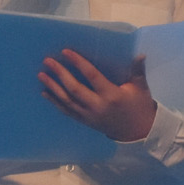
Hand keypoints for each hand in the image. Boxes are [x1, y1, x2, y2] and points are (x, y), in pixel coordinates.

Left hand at [39, 50, 157, 142]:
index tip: (65, 52)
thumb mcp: (141, 88)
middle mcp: (97, 106)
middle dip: (59, 74)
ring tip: (42, 75)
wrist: (138, 132)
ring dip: (53, 87)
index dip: (78, 63)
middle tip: (47, 61)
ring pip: (67, 101)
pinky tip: (45, 92)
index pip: (91, 75)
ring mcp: (89, 115)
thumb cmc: (139, 106)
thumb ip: (138, 70)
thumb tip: (140, 54)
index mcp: (111, 95)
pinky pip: (67, 111)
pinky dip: (55, 102)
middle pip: (74, 88)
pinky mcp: (85, 121)